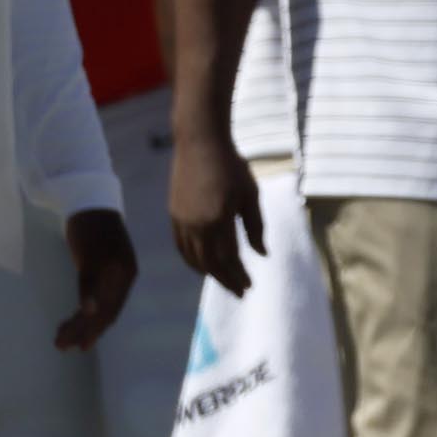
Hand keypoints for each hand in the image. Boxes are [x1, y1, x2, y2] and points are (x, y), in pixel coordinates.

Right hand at [57, 208, 137, 350]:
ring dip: (80, 324)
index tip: (84, 344)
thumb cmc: (98, 233)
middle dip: (88, 332)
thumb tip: (94, 306)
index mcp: (128, 276)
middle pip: (107, 311)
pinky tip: (82, 314)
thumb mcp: (107, 261)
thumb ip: (106, 282)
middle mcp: (123, 274)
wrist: (94, 204)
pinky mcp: (94, 258)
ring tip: (62, 339)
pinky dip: (87, 299)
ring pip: (97, 302)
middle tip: (68, 348)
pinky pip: (90, 283)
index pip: (114, 310)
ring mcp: (110, 267)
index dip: (99, 329)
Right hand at [168, 129, 263, 296]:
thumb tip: (262, 254)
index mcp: (218, 221)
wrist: (200, 143)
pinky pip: (181, 246)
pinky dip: (192, 260)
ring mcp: (181, 221)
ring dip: (208, 273)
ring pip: (192, 258)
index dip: (238, 275)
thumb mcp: (251, 195)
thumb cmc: (232, 167)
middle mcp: (195, 225)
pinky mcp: (174, 215)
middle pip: (209, 263)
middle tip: (239, 292)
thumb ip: (255, 227)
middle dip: (225, 280)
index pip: (229, 258)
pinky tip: (203, 264)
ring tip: (224, 281)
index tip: (249, 287)